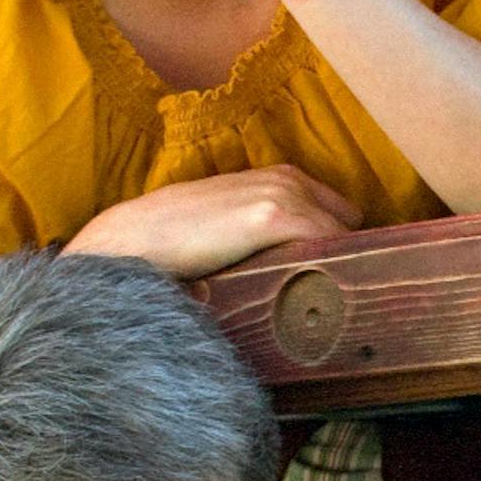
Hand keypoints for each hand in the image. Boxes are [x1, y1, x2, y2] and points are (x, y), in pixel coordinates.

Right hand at [62, 166, 361, 277]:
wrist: (130, 239)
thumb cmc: (176, 243)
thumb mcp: (232, 226)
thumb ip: (268, 237)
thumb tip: (303, 273)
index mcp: (280, 179)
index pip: (341, 214)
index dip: (343, 249)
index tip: (344, 281)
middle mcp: (288, 180)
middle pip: (351, 224)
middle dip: (347, 256)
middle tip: (335, 293)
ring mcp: (283, 195)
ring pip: (344, 236)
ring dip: (342, 266)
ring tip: (333, 302)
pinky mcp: (274, 216)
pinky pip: (330, 243)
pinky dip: (334, 269)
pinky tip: (325, 296)